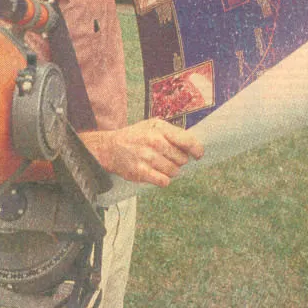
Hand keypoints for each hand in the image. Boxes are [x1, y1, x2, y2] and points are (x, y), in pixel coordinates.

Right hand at [81, 119, 203, 187]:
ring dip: (170, 171)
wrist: (109, 147)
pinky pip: (164, 181)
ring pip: (174, 171)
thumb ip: (172, 133)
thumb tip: (193, 146)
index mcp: (159, 128)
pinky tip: (156, 173)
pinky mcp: (141, 172)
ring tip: (159, 165)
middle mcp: (154, 141)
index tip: (198, 155)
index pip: (187, 141)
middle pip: (182, 159)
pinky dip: (163, 180)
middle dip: (178, 160)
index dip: (197, 150)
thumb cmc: (135, 136)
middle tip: (167, 158)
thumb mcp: (152, 126)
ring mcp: (147, 157)